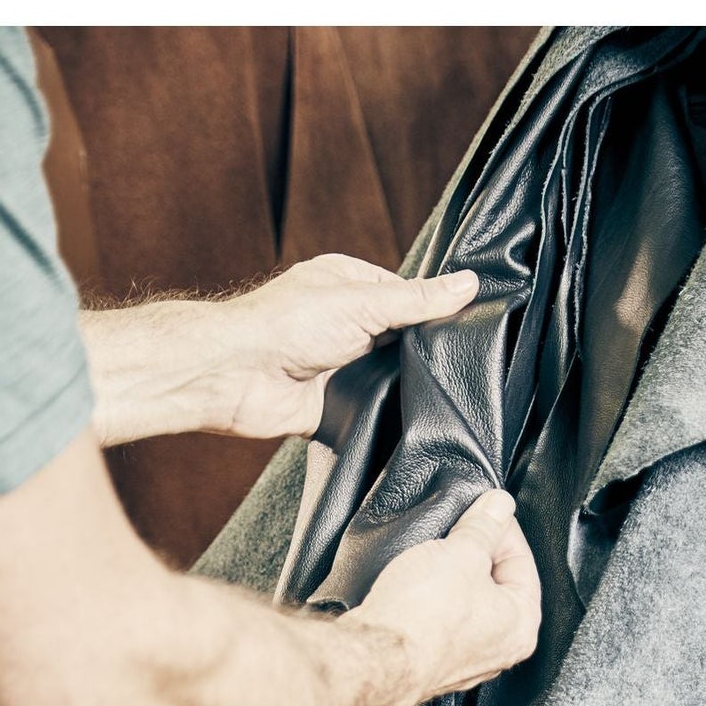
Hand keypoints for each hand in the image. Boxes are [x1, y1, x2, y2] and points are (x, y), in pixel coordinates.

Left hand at [213, 254, 479, 438]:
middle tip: (455, 363)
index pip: (404, 295)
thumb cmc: (284, 325)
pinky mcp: (330, 407)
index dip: (433, 310)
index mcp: (347, 286)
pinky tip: (406, 421)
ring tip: (436, 393)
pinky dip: (383, 419)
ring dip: (402, 387)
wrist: (237, 377)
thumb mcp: (363, 302)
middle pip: (398, 339)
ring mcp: (337, 367)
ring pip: (385, 379)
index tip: (467, 324)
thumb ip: (417, 301)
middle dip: (421, 352)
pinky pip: (367, 415)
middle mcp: (342, 325)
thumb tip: (468, 284)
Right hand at [342, 490, 541, 705]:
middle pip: (497, 585)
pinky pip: (444, 623)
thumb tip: (498, 506)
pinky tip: (418, 589)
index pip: (522, 561)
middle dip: (476, 554)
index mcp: (521, 624)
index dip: (501, 528)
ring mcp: (468, 661)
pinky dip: (435, 604)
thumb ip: (484, 525)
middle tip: (456, 531)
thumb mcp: (461, 552)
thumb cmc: (421, 617)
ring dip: (453, 578)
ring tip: (433, 559)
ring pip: (469, 605)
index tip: (484, 510)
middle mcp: (500, 649)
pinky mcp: (434, 664)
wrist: (374, 659)